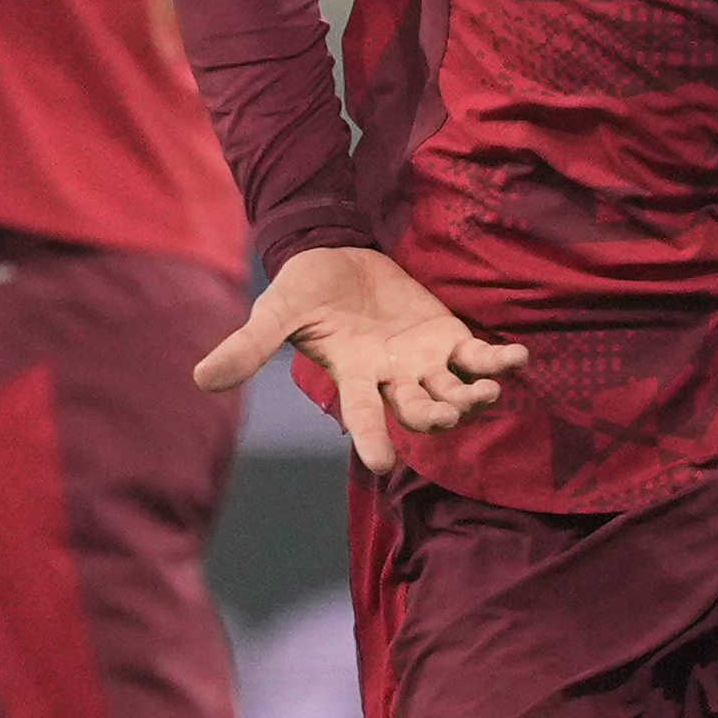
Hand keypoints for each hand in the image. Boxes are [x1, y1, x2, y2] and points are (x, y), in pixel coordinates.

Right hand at [191, 246, 528, 472]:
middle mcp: (391, 378)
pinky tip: (518, 359)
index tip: (383, 465)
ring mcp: (422, 361)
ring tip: (488, 392)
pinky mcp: (445, 336)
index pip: (362, 415)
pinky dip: (498, 361)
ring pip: (452, 391)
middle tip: (446, 415)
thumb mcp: (274, 312)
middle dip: (433, 416)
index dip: (373, 437)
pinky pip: (476, 356)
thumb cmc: (303, 287)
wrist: (335, 252)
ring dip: (471, 396)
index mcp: (352, 377)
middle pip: (416, 409)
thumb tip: (199, 380)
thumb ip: (248, 347)